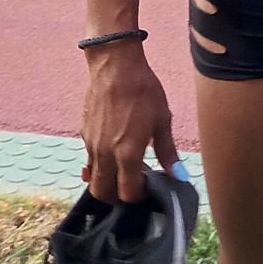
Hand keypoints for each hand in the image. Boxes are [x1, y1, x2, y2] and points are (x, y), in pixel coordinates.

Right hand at [79, 40, 178, 202]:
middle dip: (116, 196)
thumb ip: (167, 152)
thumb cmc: (143, 91)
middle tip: (131, 186)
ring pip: (92, 178)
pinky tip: (112, 151)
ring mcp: (91, 144)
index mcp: (127, 154)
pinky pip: (88, 159)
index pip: (127, 193)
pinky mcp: (83, 133)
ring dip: (106, 180)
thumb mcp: (162, 120)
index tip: (147, 188)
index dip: (137, 196)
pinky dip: (98, 164)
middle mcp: (105, 154)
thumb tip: (179, 175)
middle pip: (103, 193)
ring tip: (122, 169)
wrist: (115, 67)